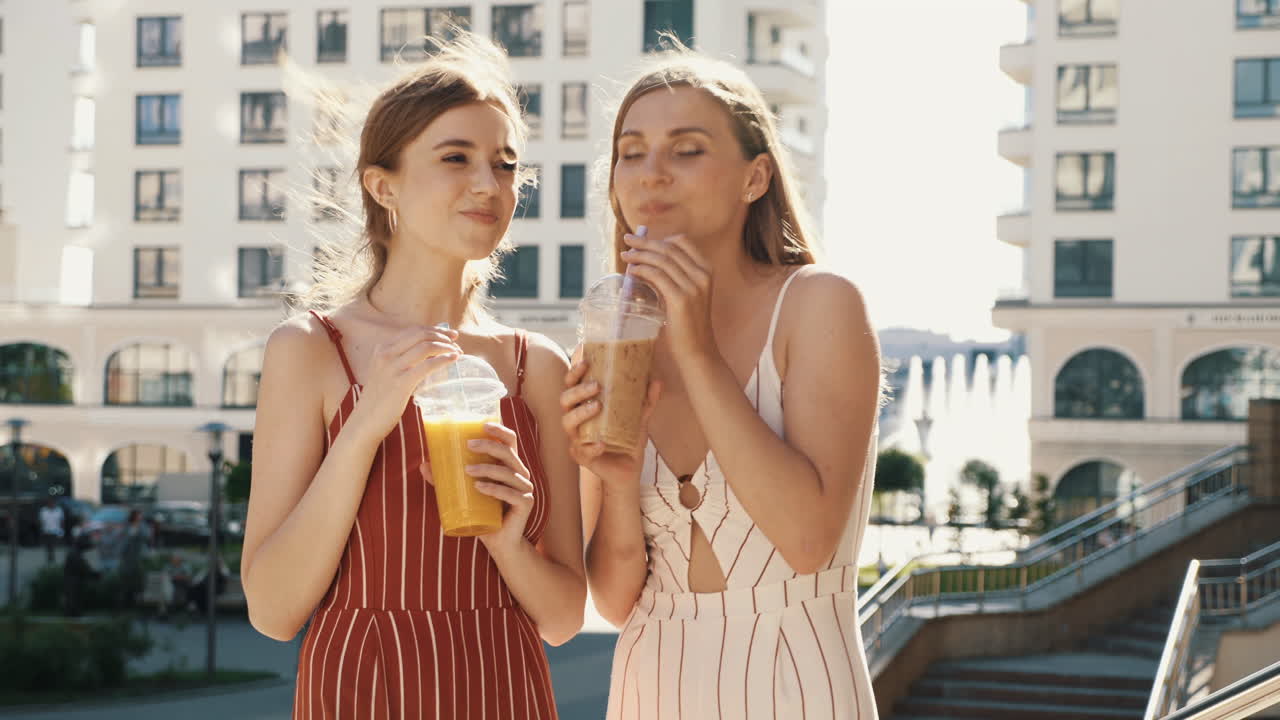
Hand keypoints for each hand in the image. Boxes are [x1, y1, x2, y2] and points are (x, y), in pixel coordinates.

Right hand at [352, 325, 460, 441]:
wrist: (365, 420)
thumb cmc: (379, 398)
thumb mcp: (385, 371)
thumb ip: (400, 359)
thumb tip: (428, 351)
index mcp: (382, 349)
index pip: (413, 331)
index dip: (434, 330)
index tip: (449, 334)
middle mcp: (385, 354)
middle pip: (421, 335)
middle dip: (442, 335)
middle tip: (456, 341)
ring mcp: (392, 368)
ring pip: (426, 347)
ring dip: (446, 347)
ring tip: (457, 352)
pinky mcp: (401, 383)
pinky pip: (427, 365)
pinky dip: (443, 359)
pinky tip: (453, 359)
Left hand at [428, 423, 536, 555]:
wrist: (501, 543)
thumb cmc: (484, 515)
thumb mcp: (464, 494)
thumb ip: (447, 481)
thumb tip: (424, 465)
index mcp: (509, 466)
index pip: (510, 441)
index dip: (499, 430)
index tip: (482, 424)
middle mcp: (520, 474)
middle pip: (508, 453)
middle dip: (489, 445)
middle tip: (468, 445)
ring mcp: (525, 489)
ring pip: (508, 473)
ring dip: (487, 468)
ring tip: (467, 470)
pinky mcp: (526, 504)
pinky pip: (511, 494)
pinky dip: (494, 489)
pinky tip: (480, 488)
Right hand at [559, 348, 661, 490]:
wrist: (629, 469)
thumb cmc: (628, 440)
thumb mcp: (639, 417)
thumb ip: (646, 400)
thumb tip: (656, 380)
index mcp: (583, 406)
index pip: (571, 385)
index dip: (574, 373)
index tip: (586, 362)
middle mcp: (575, 421)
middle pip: (565, 401)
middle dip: (578, 391)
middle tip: (596, 386)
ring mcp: (576, 439)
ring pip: (567, 423)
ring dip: (581, 413)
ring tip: (598, 407)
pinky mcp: (581, 457)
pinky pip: (582, 450)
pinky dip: (591, 446)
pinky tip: (602, 443)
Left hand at [620, 232, 715, 364]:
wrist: (697, 351)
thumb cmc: (687, 325)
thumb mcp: (684, 295)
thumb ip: (670, 278)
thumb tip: (642, 263)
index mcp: (706, 270)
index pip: (682, 242)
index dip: (659, 238)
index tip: (641, 239)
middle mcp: (702, 275)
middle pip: (669, 247)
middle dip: (644, 242)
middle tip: (627, 239)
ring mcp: (694, 286)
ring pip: (661, 259)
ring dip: (640, 255)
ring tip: (626, 256)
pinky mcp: (681, 299)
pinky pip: (656, 275)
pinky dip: (641, 270)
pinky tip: (632, 272)